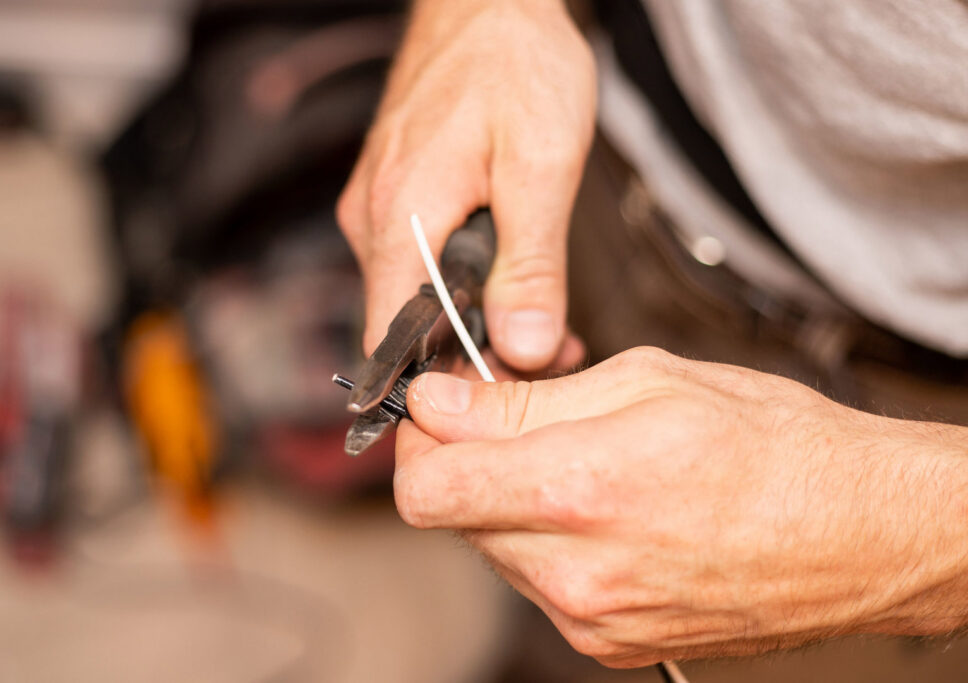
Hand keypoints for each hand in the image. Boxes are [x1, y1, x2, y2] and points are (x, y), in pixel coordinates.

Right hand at [337, 0, 595, 370]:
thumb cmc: (515, 63)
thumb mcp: (542, 166)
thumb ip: (531, 265)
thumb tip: (522, 349)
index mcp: (397, 219)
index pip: (391, 341)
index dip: (442, 384)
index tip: (502, 399)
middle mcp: (371, 221)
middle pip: (410, 326)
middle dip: (477, 354)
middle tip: (551, 353)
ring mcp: (379, 209)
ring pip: (420, 296)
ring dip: (478, 319)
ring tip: (546, 319)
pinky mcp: (397, 199)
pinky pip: (422, 262)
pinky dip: (468, 283)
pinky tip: (515, 277)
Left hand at [396, 347, 967, 666]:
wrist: (862, 533)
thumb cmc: (774, 446)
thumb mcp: (647, 383)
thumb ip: (527, 401)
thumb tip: (443, 405)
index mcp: (581, 492)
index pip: (426, 487)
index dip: (421, 437)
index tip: (443, 406)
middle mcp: (576, 572)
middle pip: (451, 517)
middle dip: (467, 462)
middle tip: (516, 421)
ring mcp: (590, 619)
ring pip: (492, 549)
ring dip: (509, 502)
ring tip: (581, 465)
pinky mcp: (608, 645)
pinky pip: (538, 584)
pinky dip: (548, 543)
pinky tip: (606, 512)